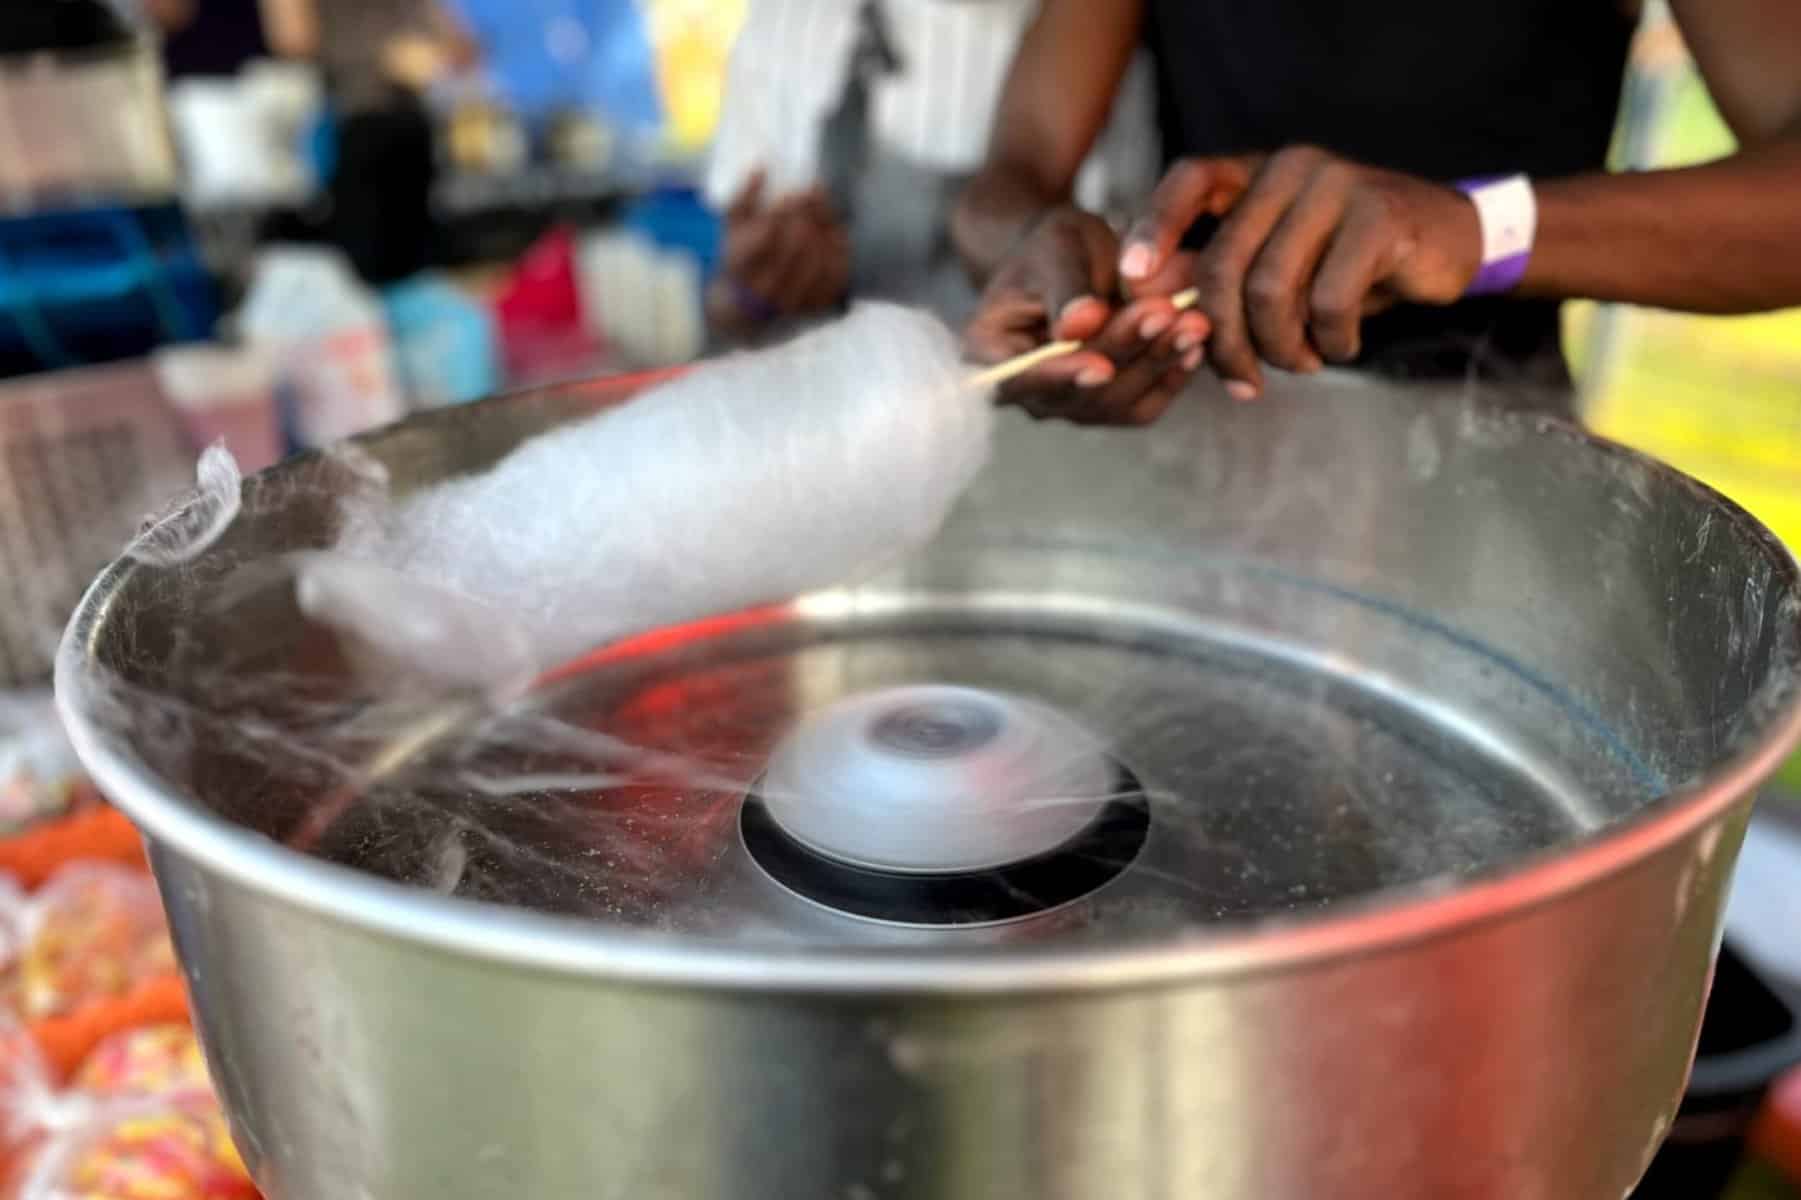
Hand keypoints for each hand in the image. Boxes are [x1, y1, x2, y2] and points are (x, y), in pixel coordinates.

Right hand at [707, 171, 851, 332]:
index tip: (793, 193)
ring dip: (824, 231)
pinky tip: (835, 234)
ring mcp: (790, 300)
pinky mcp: (812, 308)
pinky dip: (839, 253)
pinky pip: (835, 278)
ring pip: (818, 262)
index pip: (766, 236)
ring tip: (823, 212)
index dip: (783, 213)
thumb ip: (744, 195)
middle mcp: (765, 286)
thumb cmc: (740, 255)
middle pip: (796, 247)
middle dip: (806, 215)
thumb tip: (761, 167)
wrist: (743, 308)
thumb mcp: (733, 226)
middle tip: (812, 192)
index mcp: (741, 264)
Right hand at [962, 207, 1210, 425]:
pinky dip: (1169, 377)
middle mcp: (1022, 390)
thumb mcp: (1058, 246)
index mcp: (987, 349)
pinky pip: (1140, 407)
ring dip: (1157, 364)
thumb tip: (1079, 327)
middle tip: (1171, 312)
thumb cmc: (1054, 246)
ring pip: (1114, 403)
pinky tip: (1194, 345)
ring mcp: (1064, 404)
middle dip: (1127, 353)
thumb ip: (1068, 287)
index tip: (1100, 363)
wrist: (1069, 259)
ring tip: (1195, 322)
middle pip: (1076, 392)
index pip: (1019, 377)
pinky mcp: (1103, 408)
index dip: (1059, 376)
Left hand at [1119, 147, 1483, 398]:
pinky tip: (1339, 347)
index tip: (1132, 284)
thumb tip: (1150, 313)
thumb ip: (1222, 278)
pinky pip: (1328, 300)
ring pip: (1270, 289)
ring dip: (1277, 347)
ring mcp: (1337, 185)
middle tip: (1240, 381)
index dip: (1153, 228)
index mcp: (1257, 172)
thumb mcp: (1281, 265)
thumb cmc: (1348, 265)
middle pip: (1223, 262)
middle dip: (1223, 338)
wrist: (1449, 245)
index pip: (1189, 179)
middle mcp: (1291, 166)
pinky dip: (1328, 341)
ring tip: (1298, 362)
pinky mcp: (1381, 217)